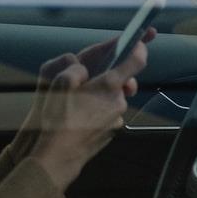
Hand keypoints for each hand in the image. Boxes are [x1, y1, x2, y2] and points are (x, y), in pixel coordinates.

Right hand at [19, 28, 154, 190]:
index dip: (139, 47)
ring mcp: (116, 118)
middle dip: (110, 77)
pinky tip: (80, 118)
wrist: (59, 156)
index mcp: (107, 86)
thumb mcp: (58, 85)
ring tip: (78, 103)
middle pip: (122, 81)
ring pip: (113, 98)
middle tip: (90, 80)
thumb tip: (83, 69)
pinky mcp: (112, 131)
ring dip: (102, 96)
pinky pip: (108, 114)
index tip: (139, 40)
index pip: (135, 60)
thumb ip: (74, 69)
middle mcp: (117, 101)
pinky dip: (98, 112)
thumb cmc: (57, 121)